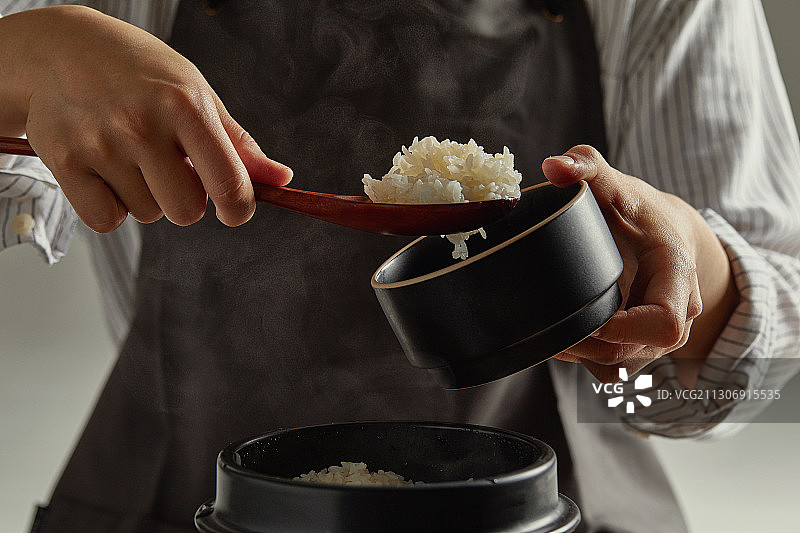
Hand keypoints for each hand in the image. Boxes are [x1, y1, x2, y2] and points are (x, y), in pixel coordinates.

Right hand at [0, 6, 291, 231]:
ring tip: (129, 155)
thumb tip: (282, 180)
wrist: (59, 49)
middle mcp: (143, 125)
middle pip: (186, 212)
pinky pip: (105, 220)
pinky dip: (109, 206)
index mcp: (186, 106)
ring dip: (145, 196)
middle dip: (184, 199)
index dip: (238, 208)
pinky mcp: (64, 161)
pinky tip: (104, 170)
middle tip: (167, 166)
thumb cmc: (141, 74)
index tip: (234, 210)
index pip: (229, 184)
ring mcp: (101, 144)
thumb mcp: (195, 93)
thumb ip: (238, 144)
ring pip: (146, 215)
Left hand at [542, 145, 737, 384]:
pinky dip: (589, 361)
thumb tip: (554, 166)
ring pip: (624, 366)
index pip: (664, 324)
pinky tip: (567, 339)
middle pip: (637, 352)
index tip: (586, 317)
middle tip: (552, 330)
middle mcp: (678, 311)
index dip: (622, 330)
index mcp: (676, 274)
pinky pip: (617, 369)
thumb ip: (586, 166)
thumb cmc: (638, 210)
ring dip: (585, 358)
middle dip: (591, 348)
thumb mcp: (616, 183)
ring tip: (552, 335)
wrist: (663, 232)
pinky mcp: (644, 346)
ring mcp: (663, 335)